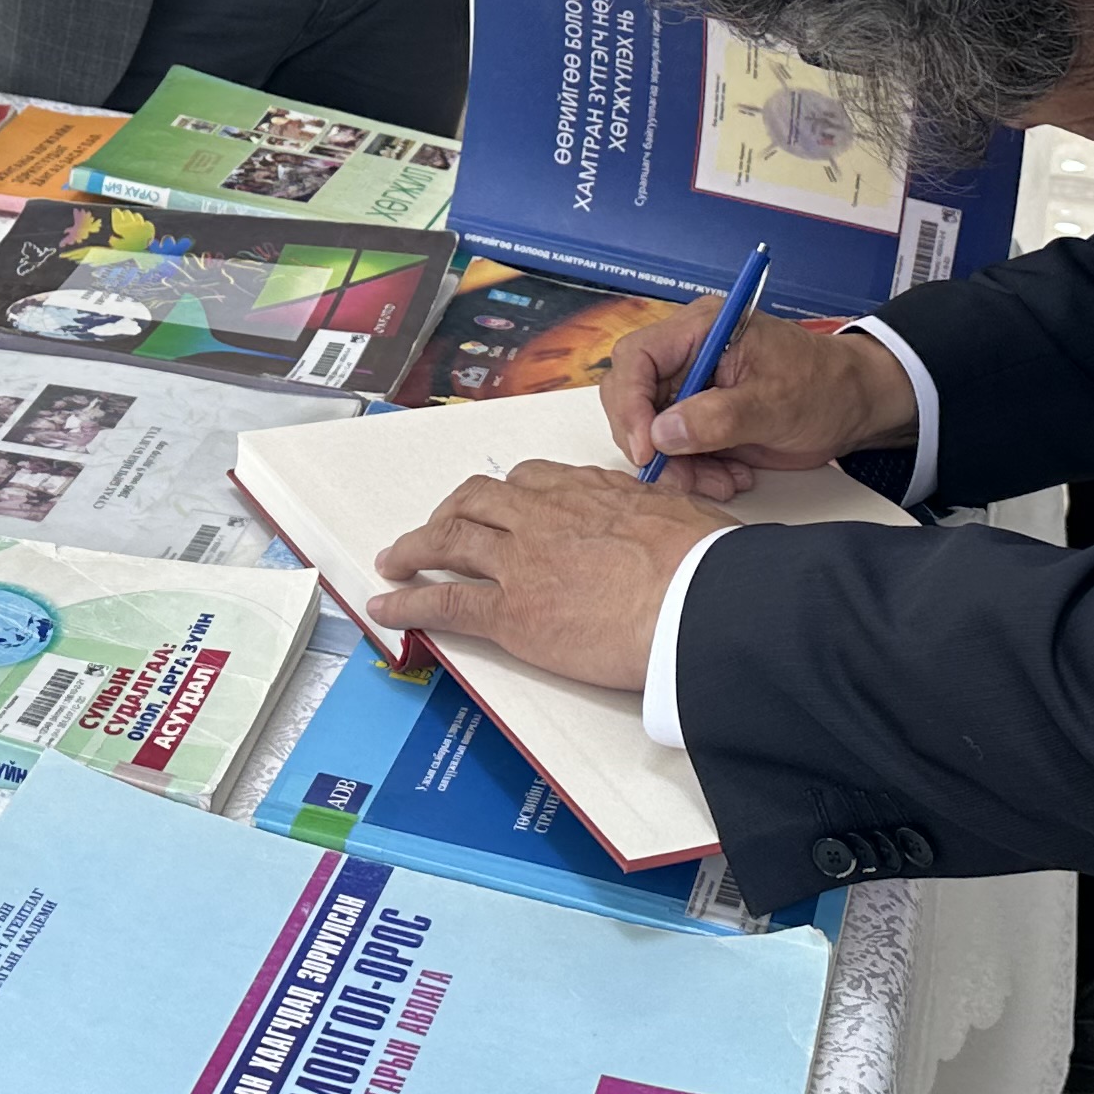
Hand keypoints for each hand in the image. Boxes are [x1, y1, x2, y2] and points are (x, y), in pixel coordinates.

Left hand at [366, 461, 725, 690]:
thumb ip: (660, 515)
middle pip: (477, 500)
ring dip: (414, 548)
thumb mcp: (687, 514)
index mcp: (589, 490)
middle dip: (449, 511)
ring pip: (449, 541)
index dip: (506, 494)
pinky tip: (387, 606)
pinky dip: (407, 601)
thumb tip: (676, 524)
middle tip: (434, 528)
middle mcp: (545, 515)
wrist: (696, 602)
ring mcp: (521, 562)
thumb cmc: (707, 565)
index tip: (499, 504)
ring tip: (394, 560)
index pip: (532, 480)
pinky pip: (444, 600)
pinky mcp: (511, 613)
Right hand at [603, 304, 915, 502]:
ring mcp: (692, 386)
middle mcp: (688, 353)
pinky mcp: (700, 417)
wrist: (855, 406)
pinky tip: (730, 478)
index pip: (637, 358)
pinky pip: (676, 449)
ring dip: (677, 465)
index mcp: (702, 329)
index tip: (646, 448)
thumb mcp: (775, 403)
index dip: (630, 404)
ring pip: (652, 431)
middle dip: (652, 443)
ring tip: (722, 482)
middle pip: (633, 397)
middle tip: (680, 476)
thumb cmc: (825, 386)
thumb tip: (662, 434)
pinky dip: (694, 471)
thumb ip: (717, 418)